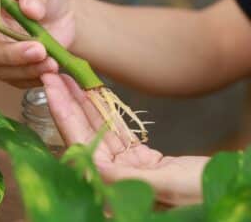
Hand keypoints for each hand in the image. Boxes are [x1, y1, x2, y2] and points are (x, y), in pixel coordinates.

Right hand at [0, 0, 75, 87]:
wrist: (68, 20)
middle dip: (11, 53)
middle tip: (39, 49)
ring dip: (27, 68)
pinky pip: (18, 81)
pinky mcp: (12, 74)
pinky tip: (52, 69)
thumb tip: (29, 7)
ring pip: (2, 70)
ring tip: (52, 61)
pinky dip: (36, 77)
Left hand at [42, 73, 208, 205]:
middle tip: (52, 74)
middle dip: (66, 101)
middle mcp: (110, 173)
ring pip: (96, 126)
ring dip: (82, 101)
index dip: (62, 112)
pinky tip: (93, 92)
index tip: (49, 87)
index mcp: (109, 184)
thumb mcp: (166, 187)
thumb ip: (125, 177)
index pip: (77, 143)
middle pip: (81, 131)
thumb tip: (92, 166)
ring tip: (69, 76)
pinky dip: (104, 109)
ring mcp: (121, 163)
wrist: (217, 188)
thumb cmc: (198, 193)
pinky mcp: (135, 156)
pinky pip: (114, 128)